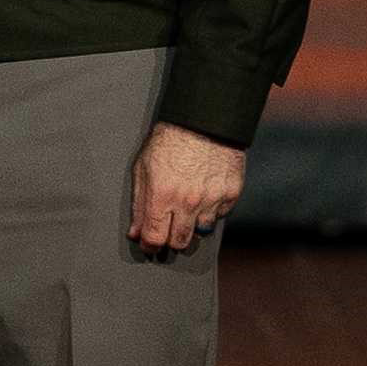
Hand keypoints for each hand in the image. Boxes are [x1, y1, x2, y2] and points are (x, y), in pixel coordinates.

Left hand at [129, 122, 243, 254]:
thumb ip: (139, 203)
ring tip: (188, 209)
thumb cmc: (169, 140)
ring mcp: (211, 199)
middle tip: (169, 228)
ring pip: (201, 232)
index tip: (150, 243)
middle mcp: (187, 202)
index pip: (155, 238)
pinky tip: (205, 194)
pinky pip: (220, 214)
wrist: (203, 120)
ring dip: (193, 225)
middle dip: (171, 239)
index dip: (150, 245)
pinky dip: (212, 210)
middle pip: (179, 242)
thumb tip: (136, 232)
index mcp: (161, 196)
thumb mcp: (143, 168)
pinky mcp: (231, 193)